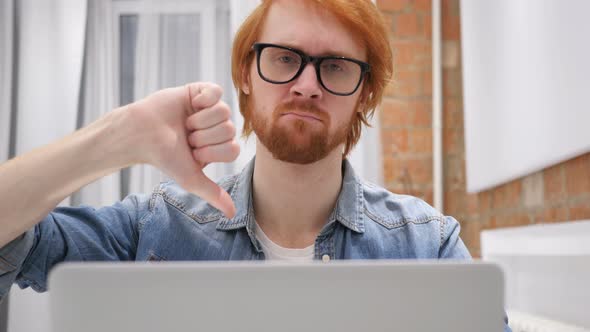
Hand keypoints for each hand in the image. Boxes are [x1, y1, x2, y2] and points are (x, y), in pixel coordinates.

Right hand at [127, 82, 238, 217]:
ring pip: (224, 112)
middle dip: (204, 136)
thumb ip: (212, 193)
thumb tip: (232, 214)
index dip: (212, 152)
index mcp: (218, 148)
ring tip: (185, 124)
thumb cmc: (164, 157)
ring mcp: (210, 109)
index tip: (193, 153)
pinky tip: (191, 105)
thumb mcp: (190, 179)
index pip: (233, 149)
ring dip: (200, 120)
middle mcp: (217, 129)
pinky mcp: (201, 91)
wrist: (140, 134)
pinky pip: (216, 91)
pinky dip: (203, 99)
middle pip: (229, 130)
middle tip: (186, 137)